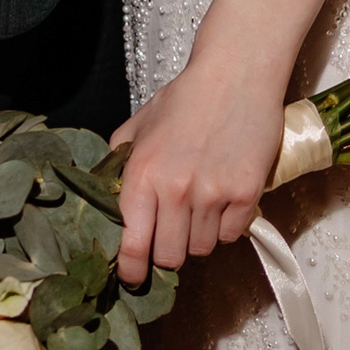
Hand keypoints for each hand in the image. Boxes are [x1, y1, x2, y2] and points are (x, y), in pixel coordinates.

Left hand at [110, 52, 286, 285]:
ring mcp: (213, 193)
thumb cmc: (185, 98)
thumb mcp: (140, 125)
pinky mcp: (245, 193)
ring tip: (199, 206)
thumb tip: (104, 197)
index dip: (130, 270)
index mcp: (142, 174)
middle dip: (167, 251)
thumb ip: (119, 162)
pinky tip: (223, 198)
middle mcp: (175, 190)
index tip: (133, 277)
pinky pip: (230, 236)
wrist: (235, 73)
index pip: (132, 246)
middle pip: (169, 257)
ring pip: (201, 249)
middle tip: (171, 232)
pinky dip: (225, 226)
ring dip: (198, 236)